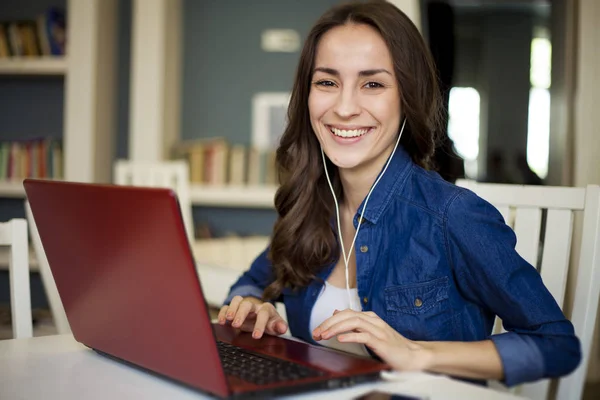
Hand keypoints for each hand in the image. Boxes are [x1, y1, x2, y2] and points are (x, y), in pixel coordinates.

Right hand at [218, 295, 287, 338]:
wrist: (263, 318)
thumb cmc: (269, 323)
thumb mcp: (276, 326)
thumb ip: (280, 327)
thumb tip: (283, 328)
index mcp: (266, 309)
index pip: (263, 314)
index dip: (260, 324)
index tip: (256, 336)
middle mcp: (254, 306)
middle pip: (247, 304)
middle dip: (241, 314)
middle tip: (236, 325)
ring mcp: (243, 306)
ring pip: (237, 300)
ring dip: (231, 309)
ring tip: (227, 319)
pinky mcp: (234, 310)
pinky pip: (227, 306)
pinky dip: (223, 312)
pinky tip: (221, 322)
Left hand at [312, 309, 430, 370]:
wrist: (414, 356)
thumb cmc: (392, 346)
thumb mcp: (370, 332)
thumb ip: (355, 323)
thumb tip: (337, 312)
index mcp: (370, 318)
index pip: (346, 313)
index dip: (329, 320)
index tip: (317, 330)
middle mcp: (374, 321)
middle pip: (347, 315)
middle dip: (329, 323)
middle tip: (316, 332)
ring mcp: (379, 330)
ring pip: (354, 322)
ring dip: (336, 328)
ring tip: (324, 335)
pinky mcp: (382, 342)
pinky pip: (364, 336)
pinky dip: (351, 336)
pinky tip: (340, 339)